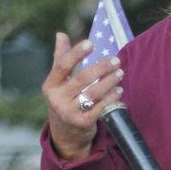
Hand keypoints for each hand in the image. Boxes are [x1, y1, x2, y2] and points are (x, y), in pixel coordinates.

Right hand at [43, 32, 123, 160]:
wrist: (65, 135)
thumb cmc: (64, 101)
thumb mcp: (58, 83)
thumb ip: (61, 58)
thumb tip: (61, 35)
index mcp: (50, 86)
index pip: (62, 66)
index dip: (76, 53)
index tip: (91, 43)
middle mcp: (57, 100)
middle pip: (82, 79)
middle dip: (101, 68)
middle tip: (115, 60)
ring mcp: (69, 113)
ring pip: (93, 93)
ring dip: (109, 82)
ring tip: (120, 73)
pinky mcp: (82, 124)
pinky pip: (100, 108)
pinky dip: (111, 98)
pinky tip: (119, 90)